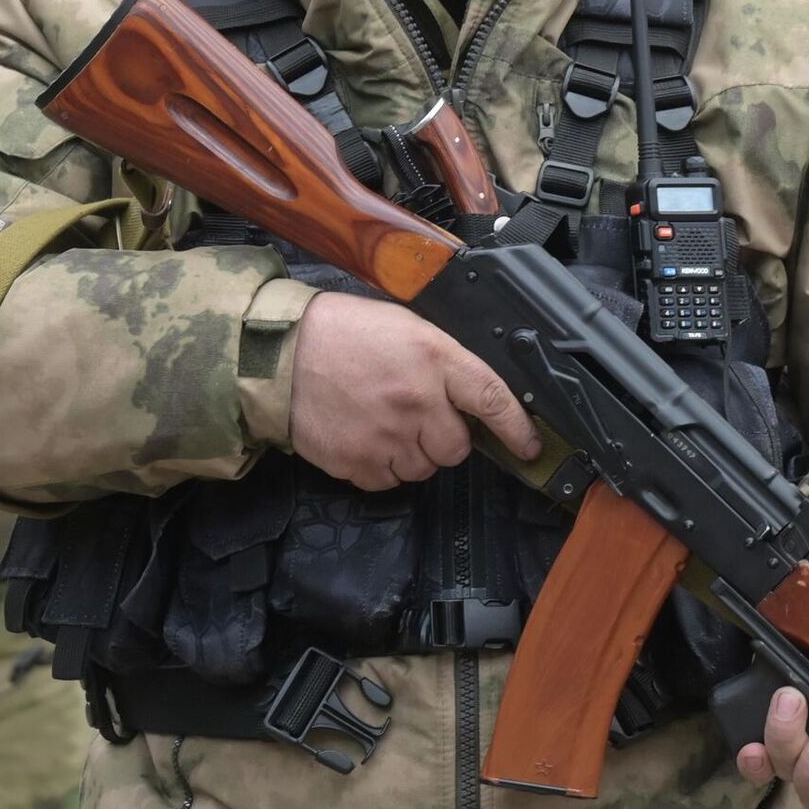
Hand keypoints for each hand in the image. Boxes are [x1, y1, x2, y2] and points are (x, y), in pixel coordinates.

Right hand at [287, 292, 540, 490]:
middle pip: (457, 448)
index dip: (517, 428)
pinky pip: (388, 482)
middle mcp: (416, 401)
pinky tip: (364, 436)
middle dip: (444, 438)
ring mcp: (387, 436)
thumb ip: (441, 360)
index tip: (530, 446)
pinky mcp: (359, 463)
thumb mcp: (403, 326)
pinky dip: (381, 466)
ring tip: (382, 421)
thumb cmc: (341, 332)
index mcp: (434, 358)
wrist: (279, 354)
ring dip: (411, 453)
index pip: (492, 398)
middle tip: (417, 416)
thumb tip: (470, 396)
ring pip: (424, 469)